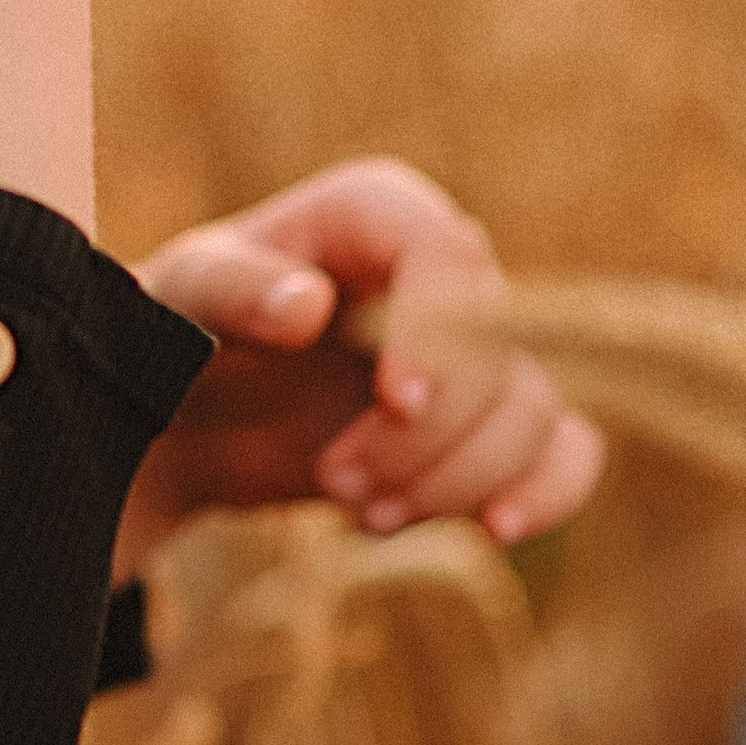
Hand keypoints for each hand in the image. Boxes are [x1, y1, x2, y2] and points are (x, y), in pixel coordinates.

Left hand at [116, 156, 603, 574]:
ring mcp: (474, 350)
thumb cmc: (181, 328)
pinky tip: (490, 530)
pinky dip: (545, 493)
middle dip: (427, 438)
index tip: (394, 405)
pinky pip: (566, 451)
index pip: (448, 250)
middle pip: (497, 350)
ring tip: (362, 511)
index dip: (440, 332)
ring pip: (533, 412)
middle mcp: (441, 272)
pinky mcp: (488, 422)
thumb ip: (231, 289)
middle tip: (337, 480)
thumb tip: (306, 305)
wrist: (192, 412)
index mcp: (373, 213)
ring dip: (456, 482)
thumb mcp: (179, 299)